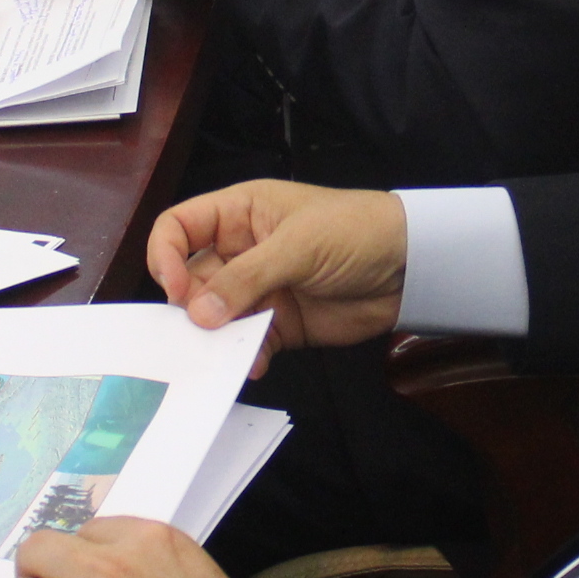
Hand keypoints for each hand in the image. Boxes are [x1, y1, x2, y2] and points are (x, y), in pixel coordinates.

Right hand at [149, 181, 409, 364]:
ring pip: (216, 317)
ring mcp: (260, 289)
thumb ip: (246, 278)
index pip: (179, 228)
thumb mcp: (298, 245)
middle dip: (191, 307)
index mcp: (239, 214)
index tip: (177, 290)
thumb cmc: (356, 231)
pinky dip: (245, 356)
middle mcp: (241, 250)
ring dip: (216, 337)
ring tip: (225, 353)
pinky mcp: (280, 323)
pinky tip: (255, 363)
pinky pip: (247, 343)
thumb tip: (198, 312)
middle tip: (199, 331)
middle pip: (192, 279)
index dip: (167, 256)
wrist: (412, 266)